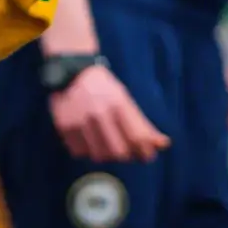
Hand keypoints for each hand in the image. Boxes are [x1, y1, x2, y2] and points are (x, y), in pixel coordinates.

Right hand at [48, 64, 169, 163]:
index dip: (145, 151)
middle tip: (124, 149)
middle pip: (119, 152)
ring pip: (99, 155)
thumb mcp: (124, 99)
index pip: (137, 137)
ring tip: (104, 143)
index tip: (147, 155)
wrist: (72, 72)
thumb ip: (142, 124)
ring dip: (105, 154)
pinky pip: (79, 152)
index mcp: (118, 103)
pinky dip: (86, 151)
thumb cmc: (104, 87)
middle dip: (125, 154)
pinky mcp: (64, 126)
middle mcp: (98, 112)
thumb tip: (164, 144)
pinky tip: (88, 139)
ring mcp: (79, 120)